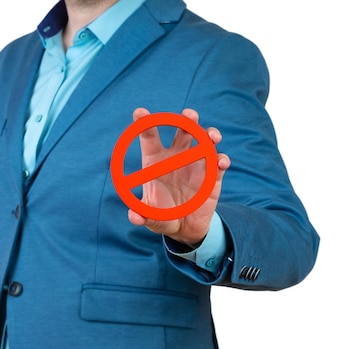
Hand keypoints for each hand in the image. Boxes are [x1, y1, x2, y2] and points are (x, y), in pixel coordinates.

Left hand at [127, 108, 230, 246]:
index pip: (149, 137)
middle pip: (182, 130)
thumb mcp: (152, 219)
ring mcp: (196, 164)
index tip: (140, 112)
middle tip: (189, 115)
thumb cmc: (163, 216)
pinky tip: (221, 162)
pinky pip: (220, 163)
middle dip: (187, 119)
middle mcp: (177, 157)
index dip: (144, 123)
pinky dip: (222, 160)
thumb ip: (143, 216)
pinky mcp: (213, 175)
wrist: (185, 228)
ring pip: (204, 141)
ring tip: (211, 136)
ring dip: (209, 134)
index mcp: (156, 161)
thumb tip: (134, 217)